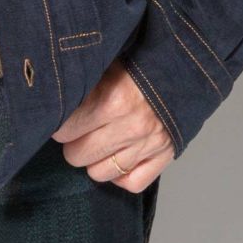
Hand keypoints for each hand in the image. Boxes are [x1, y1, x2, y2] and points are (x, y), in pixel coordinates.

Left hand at [52, 59, 174, 190]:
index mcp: (112, 99)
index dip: (59, 122)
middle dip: (73, 142)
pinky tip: (116, 157)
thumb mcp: (110, 59)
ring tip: (97, 140)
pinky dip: (121, 174)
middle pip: (77, 155)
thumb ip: (84, 78)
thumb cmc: (144, 59)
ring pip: (100, 173)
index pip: (64, 129)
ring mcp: (148, 145)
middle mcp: (130, 126)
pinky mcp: (164, 156)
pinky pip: (131, 183)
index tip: (61, 115)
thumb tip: (52, 90)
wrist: (190, 64)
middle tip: (79, 127)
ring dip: (94, 159)